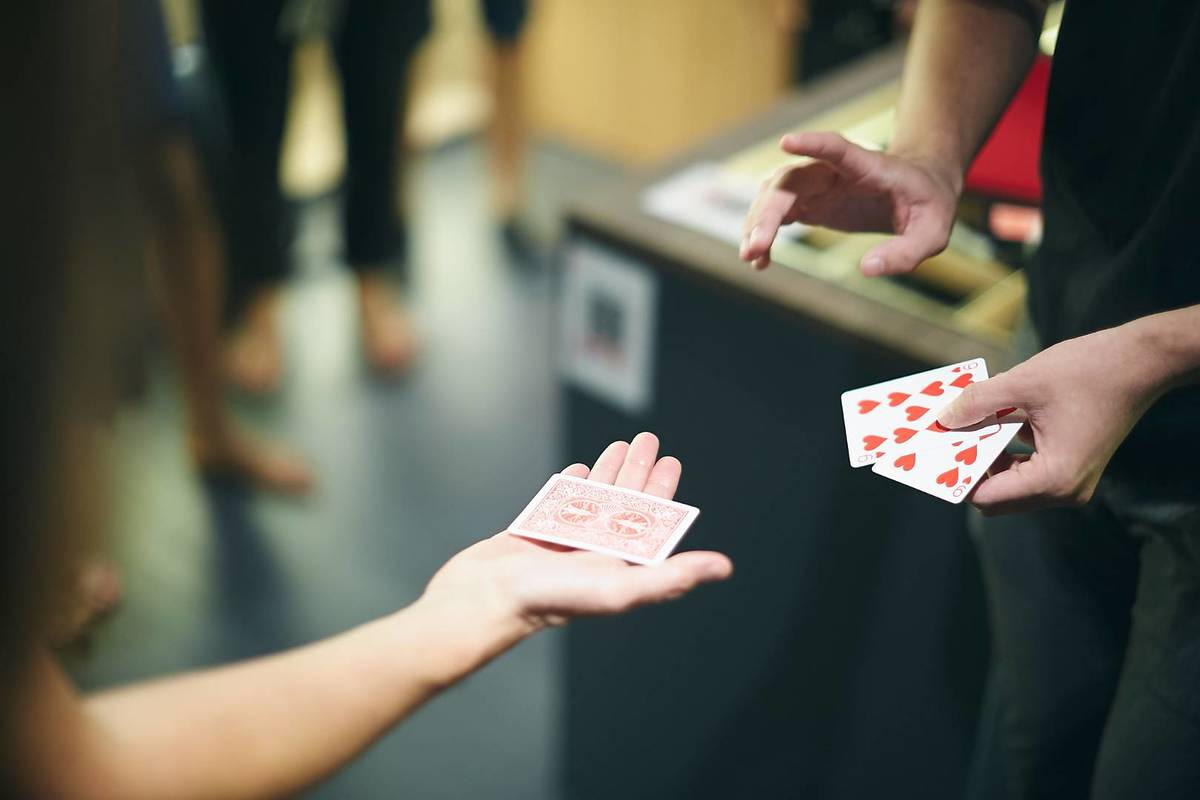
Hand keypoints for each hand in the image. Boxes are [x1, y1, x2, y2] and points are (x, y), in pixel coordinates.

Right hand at [420, 433, 731, 643]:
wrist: (482, 600)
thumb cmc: (548, 599)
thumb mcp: (617, 587)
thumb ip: (670, 577)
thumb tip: (723, 567)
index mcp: (618, 567)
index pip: (649, 523)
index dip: (662, 493)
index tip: (670, 463)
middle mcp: (594, 555)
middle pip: (625, 505)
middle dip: (639, 473)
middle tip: (649, 441)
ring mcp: (563, 544)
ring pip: (594, 500)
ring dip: (610, 472)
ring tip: (621, 445)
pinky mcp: (534, 535)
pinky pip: (560, 505)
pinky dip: (574, 486)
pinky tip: (582, 472)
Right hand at [739, 131, 959, 275]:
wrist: (918, 189)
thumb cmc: (928, 204)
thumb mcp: (933, 232)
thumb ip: (906, 252)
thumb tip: (867, 269)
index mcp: (867, 167)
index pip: (836, 149)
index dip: (812, 144)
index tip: (786, 142)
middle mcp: (833, 171)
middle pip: (789, 181)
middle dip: (767, 212)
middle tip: (754, 248)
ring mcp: (817, 185)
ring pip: (774, 195)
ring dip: (756, 223)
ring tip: (751, 258)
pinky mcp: (809, 203)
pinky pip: (775, 214)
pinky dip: (762, 235)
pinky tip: (759, 262)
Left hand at [937, 325, 1169, 514]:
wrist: (1141, 361)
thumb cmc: (1089, 371)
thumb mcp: (1022, 383)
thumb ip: (977, 403)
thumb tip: (942, 419)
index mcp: (1054, 479)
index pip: (986, 498)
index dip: (955, 477)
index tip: (930, 455)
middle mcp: (1064, 491)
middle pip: (995, 495)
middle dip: (966, 467)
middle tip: (938, 439)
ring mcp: (1069, 483)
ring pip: (1008, 483)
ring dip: (983, 457)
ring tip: (958, 428)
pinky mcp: (1070, 466)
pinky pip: (1024, 468)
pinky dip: (1003, 450)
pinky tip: (986, 422)